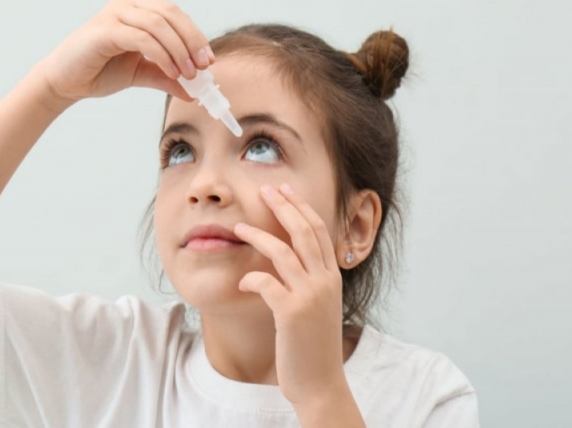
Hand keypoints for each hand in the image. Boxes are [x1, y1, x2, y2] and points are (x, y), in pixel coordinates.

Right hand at [38, 0, 211, 103]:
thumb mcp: (140, 73)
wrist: (66, 82)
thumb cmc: (99, 71)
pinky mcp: (105, 30)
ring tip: (187, 74)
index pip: (175, 15)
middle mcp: (127, 4)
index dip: (195, 36)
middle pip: (171, 15)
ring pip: (159, 25)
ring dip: (179, 50)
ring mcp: (114, 13)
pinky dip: (162, 55)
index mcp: (137, 9)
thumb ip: (166, 76)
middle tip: (203, 67)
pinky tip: (171, 72)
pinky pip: (142, 38)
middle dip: (192, 41)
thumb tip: (193, 90)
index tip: (208, 61)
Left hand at [233, 183, 348, 406]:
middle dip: (283, 206)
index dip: (301, 206)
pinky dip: (251, 278)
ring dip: (258, 235)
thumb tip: (289, 258)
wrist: (320, 382)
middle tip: (265, 189)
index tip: (284, 189)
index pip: (319, 230)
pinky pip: (266, 282)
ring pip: (283, 252)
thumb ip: (309, 281)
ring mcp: (310, 296)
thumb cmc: (312, 345)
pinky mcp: (291, 312)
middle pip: (304, 231)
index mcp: (332, 277)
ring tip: (238, 227)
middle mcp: (325, 281)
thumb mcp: (317, 306)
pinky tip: (243, 281)